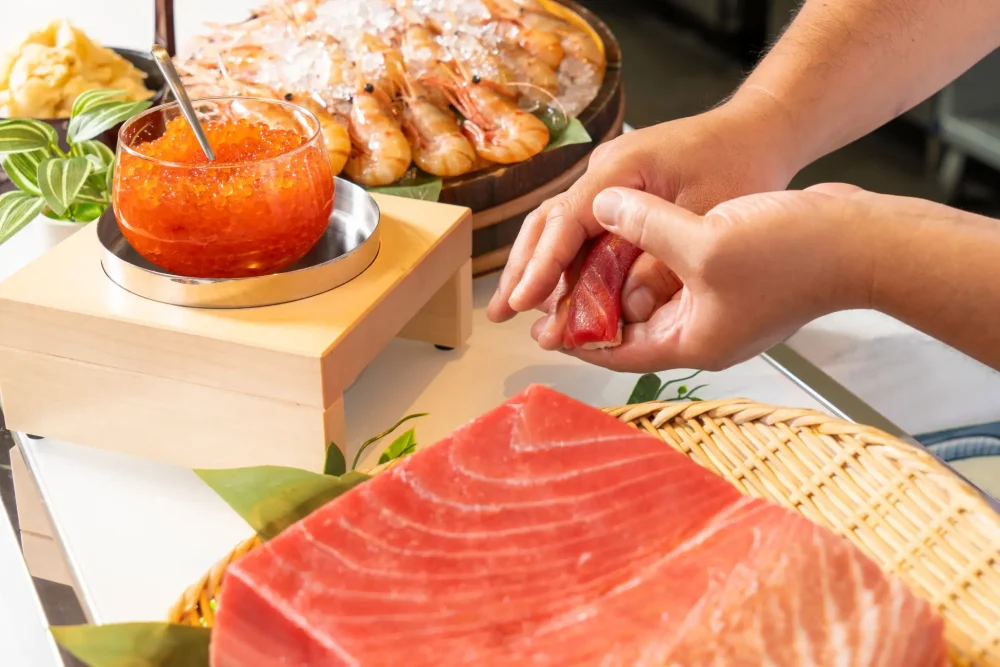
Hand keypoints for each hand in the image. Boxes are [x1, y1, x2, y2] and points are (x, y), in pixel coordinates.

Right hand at [487, 91, 799, 325]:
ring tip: (517, 304)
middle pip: (548, 223)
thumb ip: (662, 266)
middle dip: (523, 270)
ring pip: (560, 226)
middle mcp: (604, 171)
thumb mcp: (707, 221)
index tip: (520, 302)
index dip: (541, 268)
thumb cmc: (741, 164)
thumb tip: (626, 311)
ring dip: (538, 266)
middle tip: (500, 312)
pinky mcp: (621, 191)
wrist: (760, 128)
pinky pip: (584, 228)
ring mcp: (609, 179)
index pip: (565, 223)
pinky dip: (567, 258)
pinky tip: (557, 286)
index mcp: (620, 170)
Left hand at [530, 183, 877, 372]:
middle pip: (630, 328)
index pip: (615, 352)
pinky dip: (653, 260)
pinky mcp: (736, 281)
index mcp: (692, 343)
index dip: (576, 336)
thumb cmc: (789, 256)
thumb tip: (602, 207)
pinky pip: (680, 276)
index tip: (542, 320)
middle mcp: (704, 333)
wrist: (861, 242)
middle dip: (592, 307)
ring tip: (584, 256)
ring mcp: (722, 309)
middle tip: (555, 286)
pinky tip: (633, 234)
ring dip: (621, 278)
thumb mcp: (702, 240)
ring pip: (654, 298)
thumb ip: (644, 226)